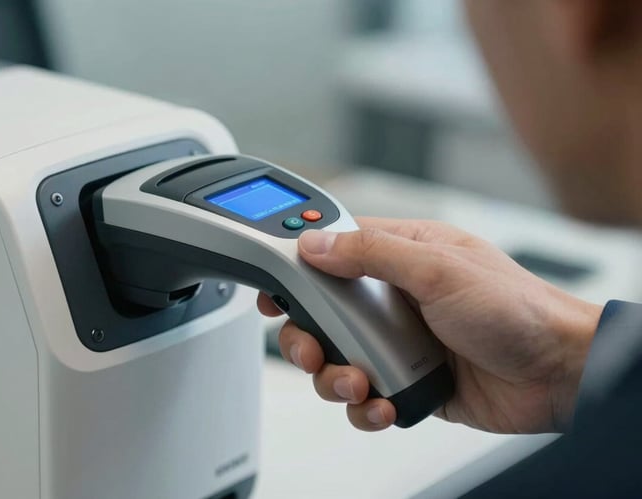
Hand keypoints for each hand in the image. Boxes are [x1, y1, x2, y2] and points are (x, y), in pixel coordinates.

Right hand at [258, 217, 601, 433]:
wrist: (559, 374)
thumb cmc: (516, 310)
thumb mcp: (438, 269)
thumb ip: (371, 253)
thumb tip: (315, 244)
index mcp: (402, 255)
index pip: (333, 250)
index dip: (296, 267)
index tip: (272, 286)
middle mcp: (395, 298)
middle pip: (322, 312)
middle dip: (308, 335)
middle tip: (312, 349)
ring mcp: (399, 341)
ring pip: (337, 358)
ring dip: (334, 377)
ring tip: (356, 382)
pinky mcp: (406, 380)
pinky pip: (364, 395)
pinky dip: (364, 406)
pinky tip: (383, 404)